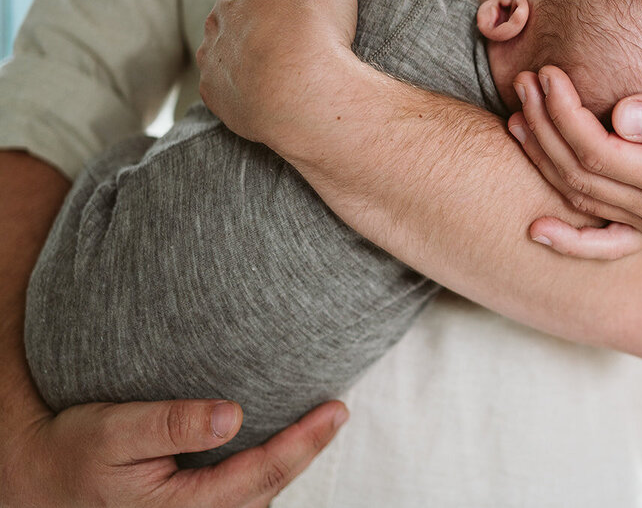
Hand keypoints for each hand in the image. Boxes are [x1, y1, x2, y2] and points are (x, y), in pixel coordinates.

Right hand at [0, 398, 346, 507]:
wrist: (36, 479)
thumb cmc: (74, 451)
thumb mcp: (115, 431)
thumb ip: (172, 424)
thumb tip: (231, 415)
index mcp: (182, 507)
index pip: (262, 473)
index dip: (304, 442)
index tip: (335, 410)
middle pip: (268, 487)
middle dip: (307, 450)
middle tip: (338, 410)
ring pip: (258, 495)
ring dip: (291, 461)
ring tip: (319, 424)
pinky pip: (241, 494)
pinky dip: (267, 469)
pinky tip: (280, 444)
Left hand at [198, 0, 358, 149]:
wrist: (304, 98)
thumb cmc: (314, 29)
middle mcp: (219, 17)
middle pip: (228, 1)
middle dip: (251, 4)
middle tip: (284, 14)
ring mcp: (215, 57)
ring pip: (222, 42)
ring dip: (243, 43)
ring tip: (275, 53)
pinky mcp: (217, 94)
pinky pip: (221, 82)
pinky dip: (238, 80)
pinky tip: (262, 86)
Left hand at [507, 66, 641, 257]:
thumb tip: (622, 114)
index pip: (599, 150)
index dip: (564, 114)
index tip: (549, 74)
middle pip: (581, 173)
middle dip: (545, 126)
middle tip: (526, 83)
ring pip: (582, 199)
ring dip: (543, 160)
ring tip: (517, 116)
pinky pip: (604, 246)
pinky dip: (569, 242)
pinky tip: (536, 230)